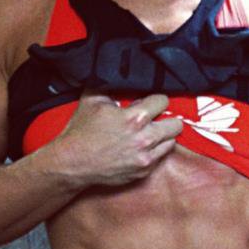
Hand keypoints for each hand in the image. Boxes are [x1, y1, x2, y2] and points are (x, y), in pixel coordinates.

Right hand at [50, 91, 183, 188]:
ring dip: (163, 136)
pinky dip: (156, 150)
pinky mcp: (144, 171)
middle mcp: (144, 138)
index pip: (163, 101)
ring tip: (150, 133)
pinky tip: (143, 146)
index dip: (156, 100)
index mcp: (134, 118)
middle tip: (155, 119)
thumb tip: (119, 78)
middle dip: (166, 118)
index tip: (151, 103)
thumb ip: (110, 86)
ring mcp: (146, 157)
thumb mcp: (91, 100)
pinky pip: (162, 157)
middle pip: (176, 124)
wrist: (72, 163)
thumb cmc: (81, 132)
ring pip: (172, 141)